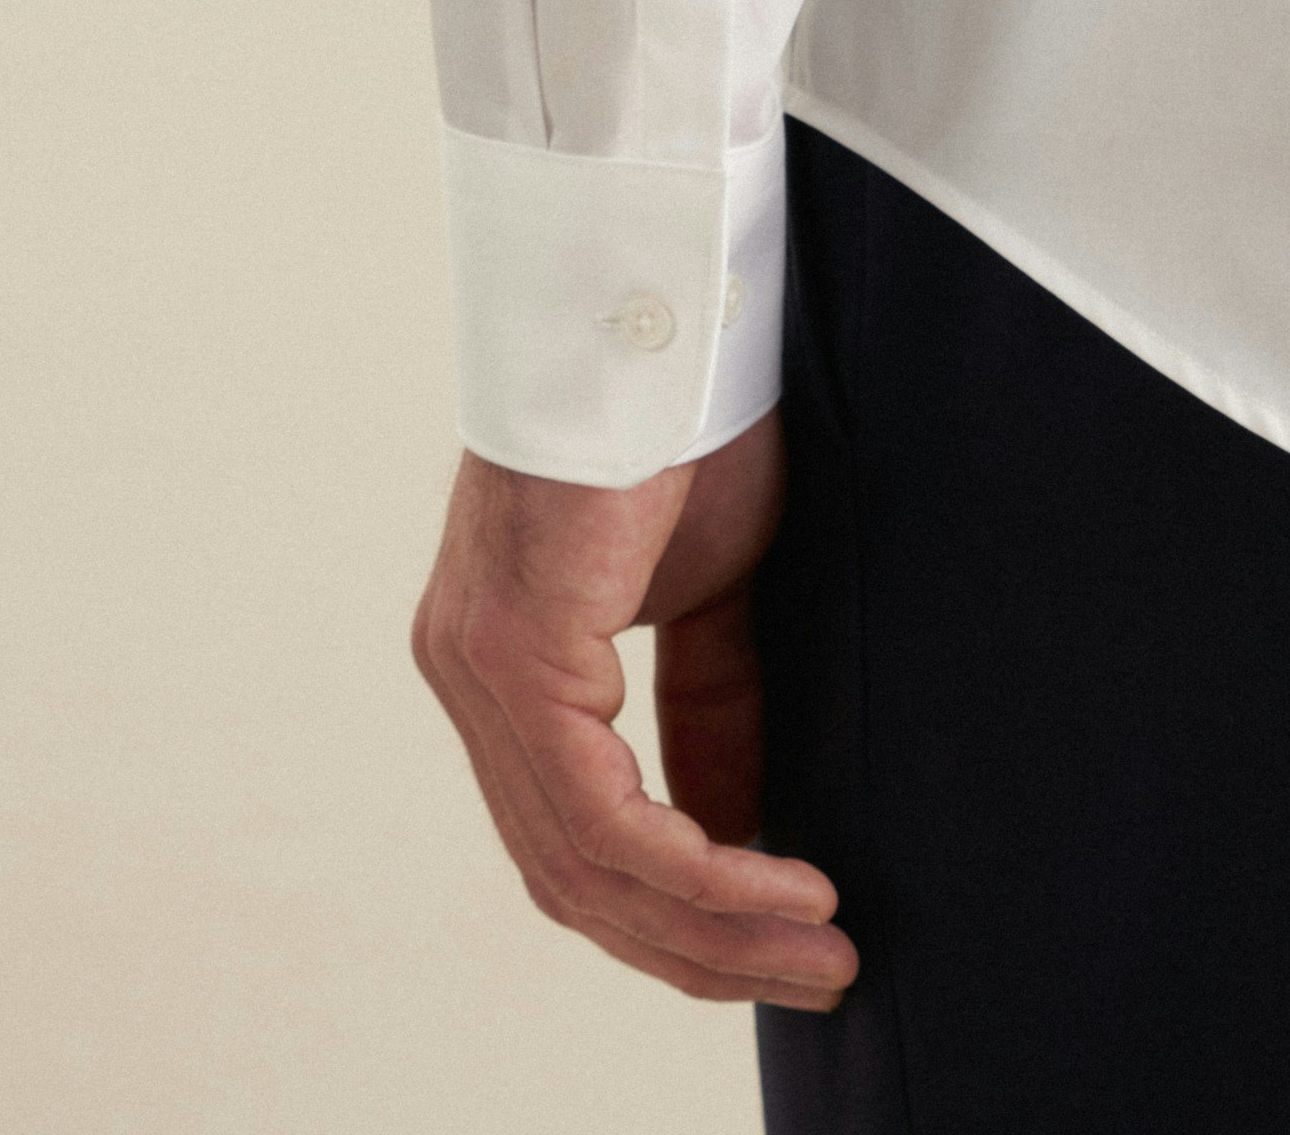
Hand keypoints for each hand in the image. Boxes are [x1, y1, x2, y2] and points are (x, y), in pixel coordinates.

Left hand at [411, 408, 856, 1009]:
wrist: (658, 309)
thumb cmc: (684, 428)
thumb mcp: (712, 598)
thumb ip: (712, 714)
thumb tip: (738, 838)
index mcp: (507, 663)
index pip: (573, 835)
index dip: (677, 915)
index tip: (782, 948)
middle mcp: (469, 677)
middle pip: (572, 874)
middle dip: (700, 947)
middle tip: (815, 979)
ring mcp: (476, 668)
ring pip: (582, 863)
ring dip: (711, 928)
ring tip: (819, 951)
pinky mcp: (509, 650)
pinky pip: (596, 813)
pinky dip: (698, 868)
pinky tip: (783, 885)